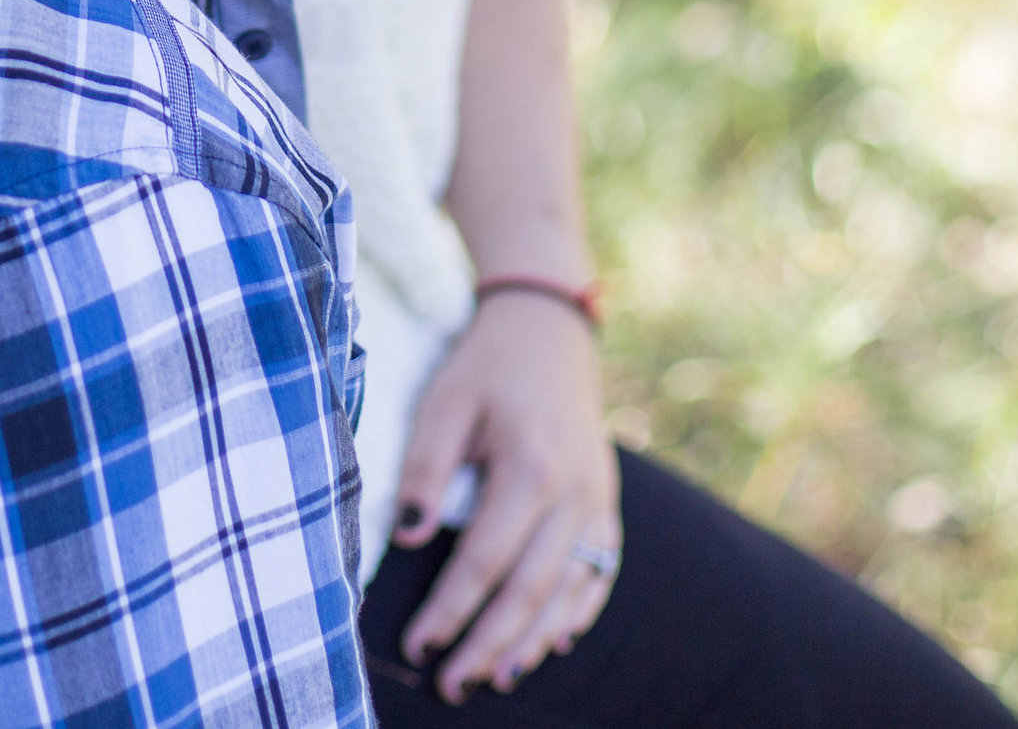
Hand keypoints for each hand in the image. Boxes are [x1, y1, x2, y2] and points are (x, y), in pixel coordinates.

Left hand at [390, 289, 621, 700]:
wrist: (548, 331)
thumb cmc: (486, 367)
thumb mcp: (444, 402)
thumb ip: (426, 469)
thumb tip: (410, 538)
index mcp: (531, 468)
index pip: (486, 562)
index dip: (450, 611)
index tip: (416, 646)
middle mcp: (575, 494)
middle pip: (531, 592)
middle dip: (487, 645)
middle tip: (450, 686)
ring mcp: (599, 502)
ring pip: (570, 593)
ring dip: (532, 642)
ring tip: (495, 678)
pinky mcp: (607, 505)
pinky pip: (599, 573)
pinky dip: (576, 614)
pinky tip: (551, 643)